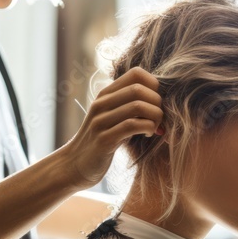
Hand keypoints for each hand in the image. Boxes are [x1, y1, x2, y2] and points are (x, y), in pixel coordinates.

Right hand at [58, 66, 162, 188]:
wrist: (75, 165)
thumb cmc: (103, 141)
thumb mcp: (114, 117)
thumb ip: (130, 104)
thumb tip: (162, 96)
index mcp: (105, 94)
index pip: (136, 73)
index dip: (155, 85)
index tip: (157, 102)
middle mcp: (101, 104)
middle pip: (139, 89)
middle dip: (158, 103)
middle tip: (160, 118)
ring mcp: (100, 121)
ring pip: (137, 106)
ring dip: (155, 117)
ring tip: (155, 127)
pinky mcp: (104, 140)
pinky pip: (132, 125)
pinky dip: (148, 128)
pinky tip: (148, 135)